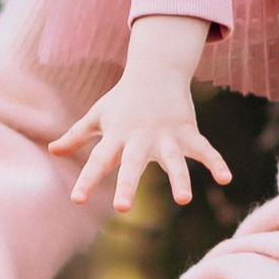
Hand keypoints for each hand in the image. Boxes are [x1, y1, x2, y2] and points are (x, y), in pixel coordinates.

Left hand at [51, 55, 230, 213]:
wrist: (155, 70)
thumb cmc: (122, 98)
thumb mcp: (97, 115)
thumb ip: (76, 135)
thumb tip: (52, 150)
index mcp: (117, 136)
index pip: (99, 160)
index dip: (88, 180)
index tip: (77, 199)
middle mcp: (141, 138)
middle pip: (133, 163)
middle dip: (129, 184)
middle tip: (123, 208)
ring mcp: (166, 135)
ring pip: (174, 160)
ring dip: (179, 178)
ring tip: (184, 200)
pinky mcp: (188, 132)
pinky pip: (204, 149)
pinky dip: (216, 163)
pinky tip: (226, 179)